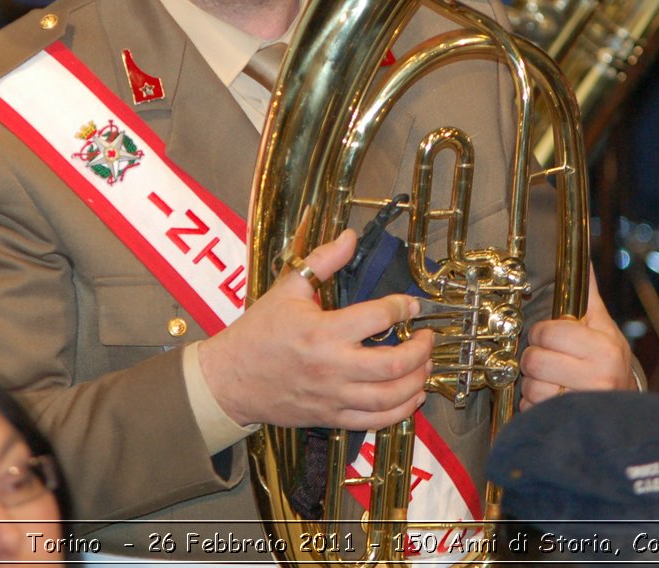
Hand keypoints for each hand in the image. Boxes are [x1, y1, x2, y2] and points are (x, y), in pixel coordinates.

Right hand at [197, 228, 432, 430]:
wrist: (230, 379)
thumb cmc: (258, 333)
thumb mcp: (287, 289)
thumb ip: (323, 261)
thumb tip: (350, 237)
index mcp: (323, 331)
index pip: (379, 317)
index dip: (403, 307)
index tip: (411, 304)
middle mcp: (333, 367)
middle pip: (394, 364)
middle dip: (420, 350)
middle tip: (427, 338)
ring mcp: (334, 397)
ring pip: (391, 397)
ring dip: (417, 381)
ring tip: (425, 365)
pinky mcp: (331, 417)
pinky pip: (375, 421)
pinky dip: (401, 411)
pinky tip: (412, 396)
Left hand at [518, 269, 637, 406]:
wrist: (624, 408)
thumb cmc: (608, 362)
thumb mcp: (603, 326)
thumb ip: (587, 295)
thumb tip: (582, 258)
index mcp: (604, 349)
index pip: (548, 332)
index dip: (543, 333)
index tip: (552, 338)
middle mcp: (597, 378)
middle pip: (534, 361)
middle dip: (536, 360)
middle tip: (550, 361)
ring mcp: (582, 405)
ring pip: (531, 388)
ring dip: (534, 385)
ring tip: (553, 381)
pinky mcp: (566, 423)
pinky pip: (531, 410)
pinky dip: (534, 406)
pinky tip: (552, 400)